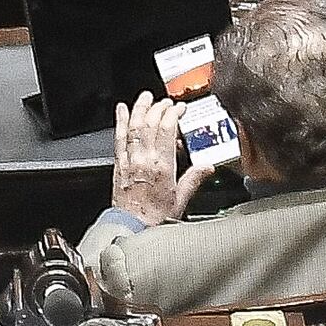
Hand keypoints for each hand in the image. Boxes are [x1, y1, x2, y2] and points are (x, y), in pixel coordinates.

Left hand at [110, 94, 193, 223]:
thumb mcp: (181, 199)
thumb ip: (193, 179)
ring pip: (133, 126)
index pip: (167, 129)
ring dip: (140, 108)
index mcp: (162, 166)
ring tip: (146, 97)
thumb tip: (207, 167)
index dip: (174, 114)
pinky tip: (121, 111)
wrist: (131, 227)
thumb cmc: (154, 217)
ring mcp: (129, 160)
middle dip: (159, 108)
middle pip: (150, 123)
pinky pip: (119, 137)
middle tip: (166, 102)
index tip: (179, 109)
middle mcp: (144, 159)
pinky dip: (120, 121)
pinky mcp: (118, 164)